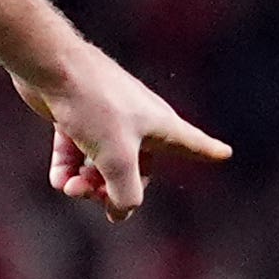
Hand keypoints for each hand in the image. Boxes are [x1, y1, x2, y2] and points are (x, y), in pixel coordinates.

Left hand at [25, 47, 229, 221]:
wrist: (52, 67)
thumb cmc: (95, 106)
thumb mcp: (117, 158)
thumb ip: (126, 193)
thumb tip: (121, 212)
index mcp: (160, 125)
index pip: (193, 144)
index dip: (209, 151)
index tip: (225, 152)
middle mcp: (138, 122)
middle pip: (137, 170)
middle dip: (115, 189)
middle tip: (94, 197)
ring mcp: (107, 119)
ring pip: (102, 164)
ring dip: (87, 183)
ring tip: (71, 188)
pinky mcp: (77, 117)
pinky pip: (76, 153)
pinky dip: (68, 169)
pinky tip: (60, 180)